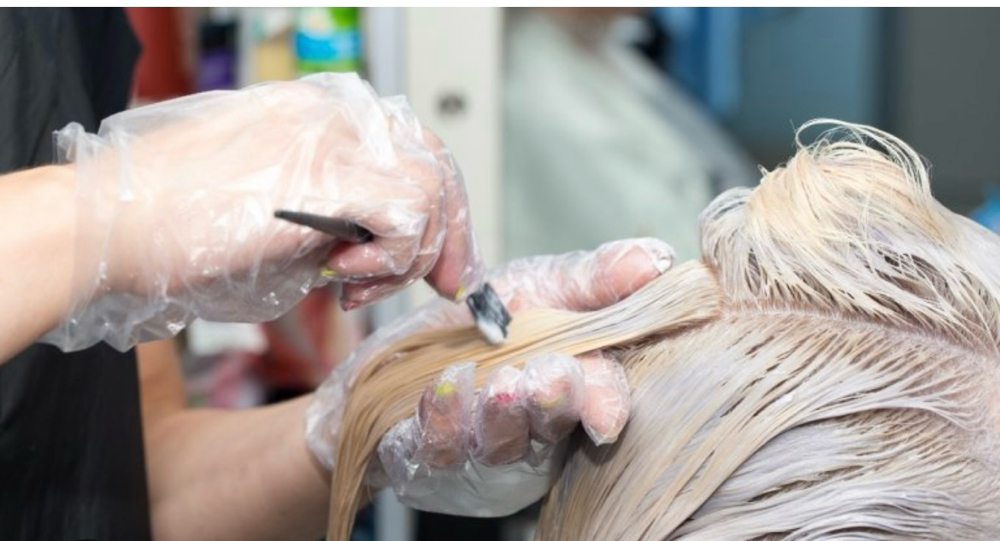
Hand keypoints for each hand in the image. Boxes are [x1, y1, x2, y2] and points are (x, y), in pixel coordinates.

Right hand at [44, 73, 482, 351]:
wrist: (114, 223)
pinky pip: (407, 219)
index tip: (439, 256)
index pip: (412, 145)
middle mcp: (334, 114)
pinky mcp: (328, 176)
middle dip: (448, 233)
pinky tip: (344, 278)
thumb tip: (375, 246)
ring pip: (430, 192)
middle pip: (436, 162)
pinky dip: (390, 261)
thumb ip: (331, 213)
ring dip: (406, 256)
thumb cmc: (176, 226)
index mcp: (320, 112)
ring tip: (355, 285)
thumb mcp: (272, 209)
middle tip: (443, 282)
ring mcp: (333, 139)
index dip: (438, 205)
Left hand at [305, 238, 673, 515]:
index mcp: (573, 386)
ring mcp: (483, 450)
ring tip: (496, 383)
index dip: (605, 403)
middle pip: (551, 426)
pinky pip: (437, 448)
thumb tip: (656, 260)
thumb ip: (595, 278)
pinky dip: (442, 419)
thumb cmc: (488, 322)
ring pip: (498, 444)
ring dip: (499, 414)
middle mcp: (534, 428)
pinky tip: (443, 387)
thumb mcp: (542, 285)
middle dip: (551, 403)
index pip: (601, 400)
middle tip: (546, 378)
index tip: (606, 412)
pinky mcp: (431, 459)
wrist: (402, 353)